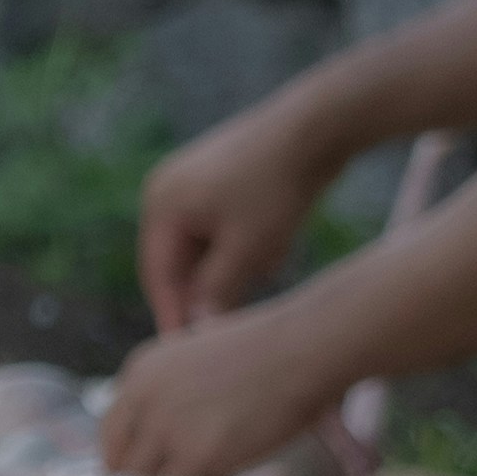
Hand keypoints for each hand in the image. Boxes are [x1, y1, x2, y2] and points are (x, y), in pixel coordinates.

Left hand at [100, 300, 342, 475]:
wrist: (301, 350)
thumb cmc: (266, 354)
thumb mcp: (197, 359)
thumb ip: (169, 395)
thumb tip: (159, 441)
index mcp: (139, 373)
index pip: (111, 433)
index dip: (127, 456)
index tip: (146, 472)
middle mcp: (142, 401)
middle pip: (125, 464)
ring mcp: (166, 430)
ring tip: (212, 474)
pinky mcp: (196, 456)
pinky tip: (230, 473)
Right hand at [137, 106, 335, 333]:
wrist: (318, 124)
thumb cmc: (278, 186)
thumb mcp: (248, 248)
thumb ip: (218, 291)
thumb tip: (198, 331)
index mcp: (161, 205)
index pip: (158, 275)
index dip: (173, 314)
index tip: (189, 351)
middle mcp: (168, 190)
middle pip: (180, 260)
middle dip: (210, 287)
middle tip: (233, 322)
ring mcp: (194, 180)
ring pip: (206, 245)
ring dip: (233, 264)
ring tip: (269, 263)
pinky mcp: (223, 177)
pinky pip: (223, 226)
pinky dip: (245, 244)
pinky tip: (278, 242)